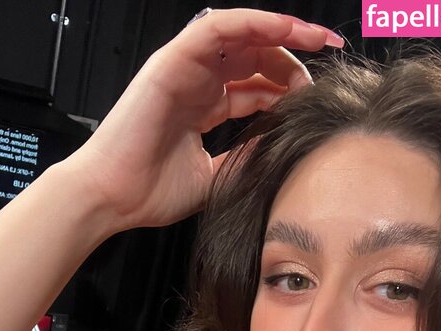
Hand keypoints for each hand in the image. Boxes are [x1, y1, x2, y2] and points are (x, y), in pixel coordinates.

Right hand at [65, 8, 343, 232]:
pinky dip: (254, 22)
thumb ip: (246, 157)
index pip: (255, 85)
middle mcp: (196, 82)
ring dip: (283, 30)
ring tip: (318, 39)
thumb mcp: (215, 177)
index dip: (290, 86)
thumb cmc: (149, 192)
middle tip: (328, 63)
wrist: (111, 198)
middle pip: (255, 56)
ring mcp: (185, 69)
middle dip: (295, 55)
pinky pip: (217, 28)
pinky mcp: (172, 61)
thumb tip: (284, 144)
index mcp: (204, 107)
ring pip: (242, 34)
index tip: (320, 96)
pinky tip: (286, 28)